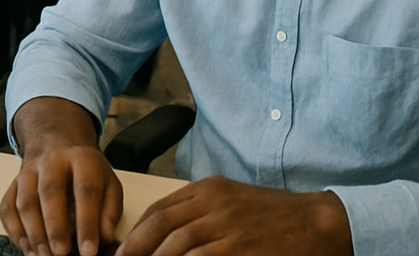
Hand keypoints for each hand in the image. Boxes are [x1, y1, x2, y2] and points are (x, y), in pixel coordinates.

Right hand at [1, 143, 121, 255]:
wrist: (58, 145)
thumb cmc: (87, 172)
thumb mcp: (109, 184)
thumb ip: (110, 211)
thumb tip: (105, 237)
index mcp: (82, 159)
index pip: (85, 189)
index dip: (87, 222)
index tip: (89, 251)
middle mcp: (52, 161)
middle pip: (50, 191)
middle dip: (55, 227)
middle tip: (61, 253)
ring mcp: (29, 171)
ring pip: (25, 201)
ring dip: (34, 233)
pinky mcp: (13, 183)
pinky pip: (8, 207)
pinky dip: (15, 232)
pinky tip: (28, 249)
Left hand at [116, 177, 351, 255]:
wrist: (317, 223)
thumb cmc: (272, 215)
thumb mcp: (231, 201)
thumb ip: (199, 212)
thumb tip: (166, 237)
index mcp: (207, 189)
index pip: (159, 210)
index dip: (137, 233)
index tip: (121, 251)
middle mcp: (213, 204)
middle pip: (162, 227)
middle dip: (137, 249)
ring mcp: (228, 227)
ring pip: (179, 247)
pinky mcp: (244, 249)